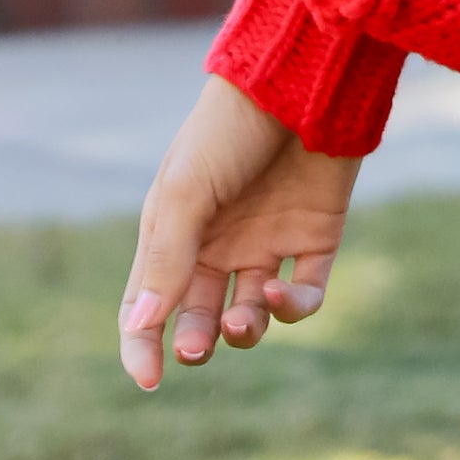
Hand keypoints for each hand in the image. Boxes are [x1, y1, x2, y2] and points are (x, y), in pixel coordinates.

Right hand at [118, 75, 362, 392]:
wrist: (302, 80)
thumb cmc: (229, 129)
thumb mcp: (186, 191)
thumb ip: (166, 258)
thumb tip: (142, 328)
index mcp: (176, 230)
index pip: (148, 302)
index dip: (143, 344)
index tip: (149, 378)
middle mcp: (221, 242)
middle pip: (200, 315)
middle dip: (195, 341)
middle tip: (196, 348)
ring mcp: (269, 242)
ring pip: (251, 314)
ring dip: (243, 331)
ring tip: (240, 322)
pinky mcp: (316, 238)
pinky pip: (304, 295)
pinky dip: (292, 307)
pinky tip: (278, 292)